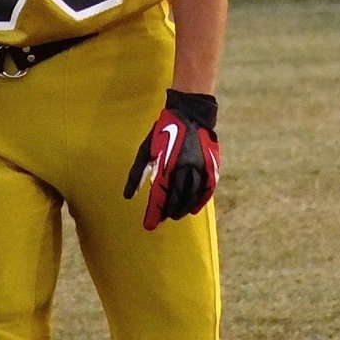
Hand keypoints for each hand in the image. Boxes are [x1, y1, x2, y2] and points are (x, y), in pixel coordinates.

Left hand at [124, 89, 219, 230]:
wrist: (190, 114)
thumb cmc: (164, 132)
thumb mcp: (146, 150)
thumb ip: (137, 174)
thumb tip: (128, 196)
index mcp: (166, 165)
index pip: (159, 197)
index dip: (154, 213)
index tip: (149, 226)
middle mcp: (184, 169)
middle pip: (176, 200)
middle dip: (167, 212)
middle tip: (162, 218)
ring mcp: (199, 168)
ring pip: (191, 197)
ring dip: (182, 209)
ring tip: (175, 215)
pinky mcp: (211, 167)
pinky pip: (206, 190)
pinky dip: (199, 202)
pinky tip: (193, 209)